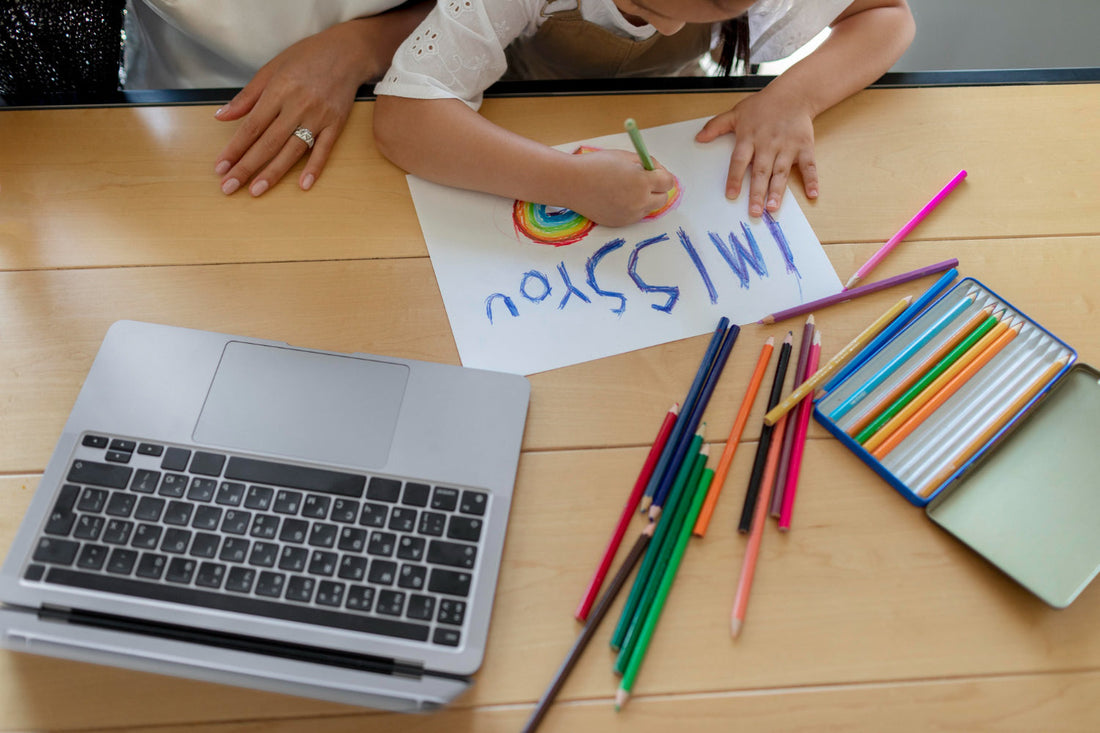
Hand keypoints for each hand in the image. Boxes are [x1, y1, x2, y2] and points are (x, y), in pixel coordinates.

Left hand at [213, 21, 377, 196]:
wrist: (346, 52)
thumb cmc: (306, 57)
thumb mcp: (271, 69)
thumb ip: (247, 96)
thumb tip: (221, 116)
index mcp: (278, 91)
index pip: (251, 127)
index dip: (234, 149)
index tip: (221, 167)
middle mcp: (297, 106)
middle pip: (268, 143)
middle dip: (246, 167)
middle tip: (229, 187)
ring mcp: (319, 117)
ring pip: (292, 151)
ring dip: (273, 173)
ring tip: (256, 191)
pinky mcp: (336, 124)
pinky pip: (324, 150)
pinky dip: (314, 168)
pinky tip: (303, 185)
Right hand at [563, 149, 677, 226]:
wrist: (571, 183)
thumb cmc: (596, 165)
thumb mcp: (624, 157)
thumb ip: (645, 163)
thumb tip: (656, 171)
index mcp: (642, 182)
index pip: (668, 182)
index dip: (662, 174)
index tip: (654, 171)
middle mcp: (639, 201)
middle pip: (663, 199)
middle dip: (657, 189)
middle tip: (644, 180)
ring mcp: (630, 215)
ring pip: (649, 208)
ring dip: (645, 199)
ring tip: (626, 188)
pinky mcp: (620, 223)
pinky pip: (635, 215)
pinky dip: (632, 207)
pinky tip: (617, 197)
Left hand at [695, 85, 818, 216]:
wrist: (793, 94)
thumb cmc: (762, 106)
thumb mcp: (736, 113)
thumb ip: (716, 126)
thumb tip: (698, 138)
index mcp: (749, 138)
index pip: (739, 161)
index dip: (735, 178)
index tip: (731, 195)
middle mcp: (768, 144)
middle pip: (761, 171)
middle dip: (757, 193)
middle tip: (754, 212)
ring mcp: (787, 146)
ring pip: (781, 172)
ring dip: (778, 191)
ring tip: (773, 208)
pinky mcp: (804, 146)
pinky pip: (809, 165)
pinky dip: (812, 180)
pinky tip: (813, 194)